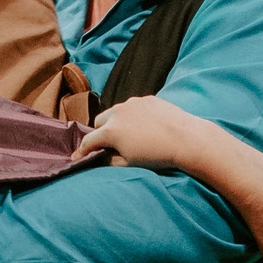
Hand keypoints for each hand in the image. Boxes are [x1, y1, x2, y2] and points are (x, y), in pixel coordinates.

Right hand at [73, 95, 211, 172]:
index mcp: (110, 131)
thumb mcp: (129, 164)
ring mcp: (132, 103)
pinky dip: (133, 116)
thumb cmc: (156, 156)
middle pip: (99, 122)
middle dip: (101, 133)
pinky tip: (145, 126)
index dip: (81, 152)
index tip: (77, 158)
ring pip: (116, 112)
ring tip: (130, 134)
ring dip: (116, 122)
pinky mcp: (147, 98)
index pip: (88, 142)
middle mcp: (117, 112)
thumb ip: (109, 160)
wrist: (185, 139)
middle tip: (110, 144)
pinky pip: (133, 107)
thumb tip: (100, 158)